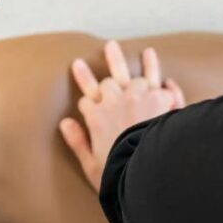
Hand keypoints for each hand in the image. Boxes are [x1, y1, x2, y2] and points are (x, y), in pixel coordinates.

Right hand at [59, 41, 184, 190]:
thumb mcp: (91, 165)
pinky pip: (157, 82)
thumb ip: (77, 142)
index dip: (85, 88)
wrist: (147, 172)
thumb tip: (64, 123)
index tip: (79, 71)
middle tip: (109, 46)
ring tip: (129, 49)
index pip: (87, 99)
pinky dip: (157, 72)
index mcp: (96, 118)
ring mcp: (136, 97)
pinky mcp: (158, 98)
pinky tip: (155, 60)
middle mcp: (113, 103)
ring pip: (131, 75)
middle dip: (105, 67)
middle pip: (106, 82)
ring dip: (128, 61)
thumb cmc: (118, 176)